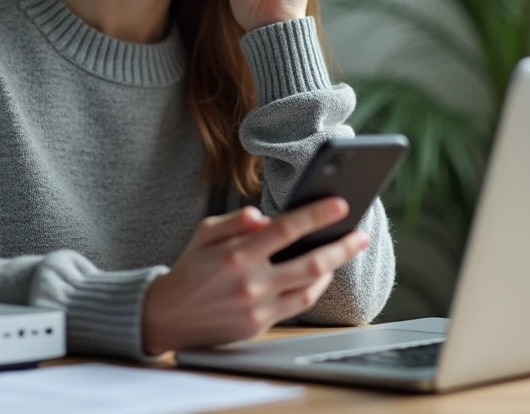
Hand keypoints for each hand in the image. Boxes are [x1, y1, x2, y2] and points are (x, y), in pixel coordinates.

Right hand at [141, 199, 370, 353]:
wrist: (167, 315)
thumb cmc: (190, 268)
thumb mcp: (205, 232)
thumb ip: (236, 221)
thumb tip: (265, 217)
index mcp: (236, 253)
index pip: (286, 228)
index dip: (317, 215)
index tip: (341, 204)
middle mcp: (250, 282)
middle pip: (310, 263)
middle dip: (341, 247)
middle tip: (361, 235)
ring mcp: (257, 307)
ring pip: (309, 288)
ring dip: (332, 269)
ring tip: (343, 252)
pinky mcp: (259, 325)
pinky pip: (298, 305)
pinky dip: (314, 288)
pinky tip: (322, 274)